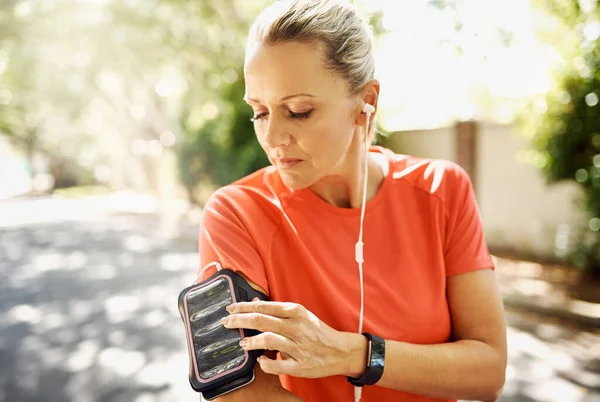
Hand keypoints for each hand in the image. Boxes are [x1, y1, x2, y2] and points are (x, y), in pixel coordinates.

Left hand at [221, 298, 359, 377]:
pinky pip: (277, 365)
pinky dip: (265, 363)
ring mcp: (298, 347)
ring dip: (251, 341)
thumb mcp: (300, 315)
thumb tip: (255, 303)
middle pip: (261, 321)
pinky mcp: (300, 366)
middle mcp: (296, 327)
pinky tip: (259, 361)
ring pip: (268, 341)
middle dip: (239, 320)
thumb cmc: (317, 331)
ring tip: (242, 343)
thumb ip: (278, 310)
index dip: (244, 307)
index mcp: (296, 312)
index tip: (230, 308)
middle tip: (226, 322)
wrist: (340, 351)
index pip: (264, 306)